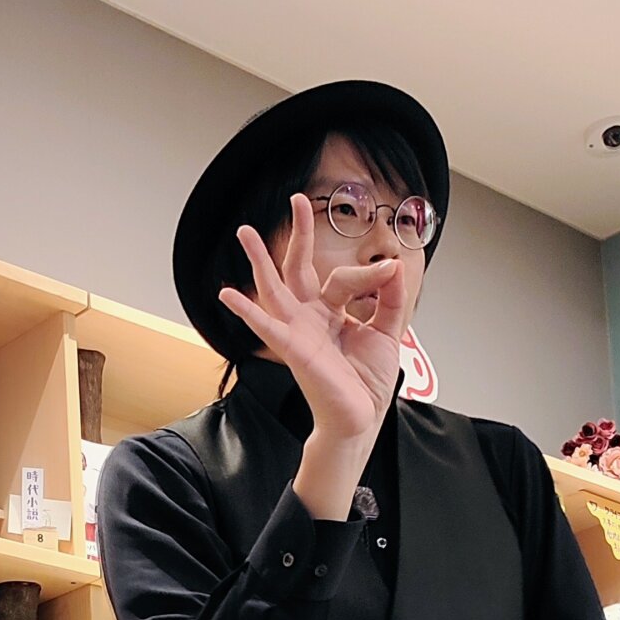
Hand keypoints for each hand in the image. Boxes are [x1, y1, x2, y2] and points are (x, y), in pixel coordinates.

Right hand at [218, 194, 409, 449]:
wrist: (360, 418)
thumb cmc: (366, 383)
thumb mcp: (386, 332)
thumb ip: (390, 299)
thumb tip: (393, 265)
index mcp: (331, 312)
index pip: (346, 278)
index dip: (371, 272)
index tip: (392, 270)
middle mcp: (310, 317)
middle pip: (298, 268)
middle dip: (298, 234)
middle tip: (296, 200)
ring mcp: (297, 330)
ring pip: (274, 287)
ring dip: (259, 259)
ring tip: (246, 231)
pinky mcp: (291, 348)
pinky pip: (264, 325)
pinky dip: (245, 309)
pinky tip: (226, 293)